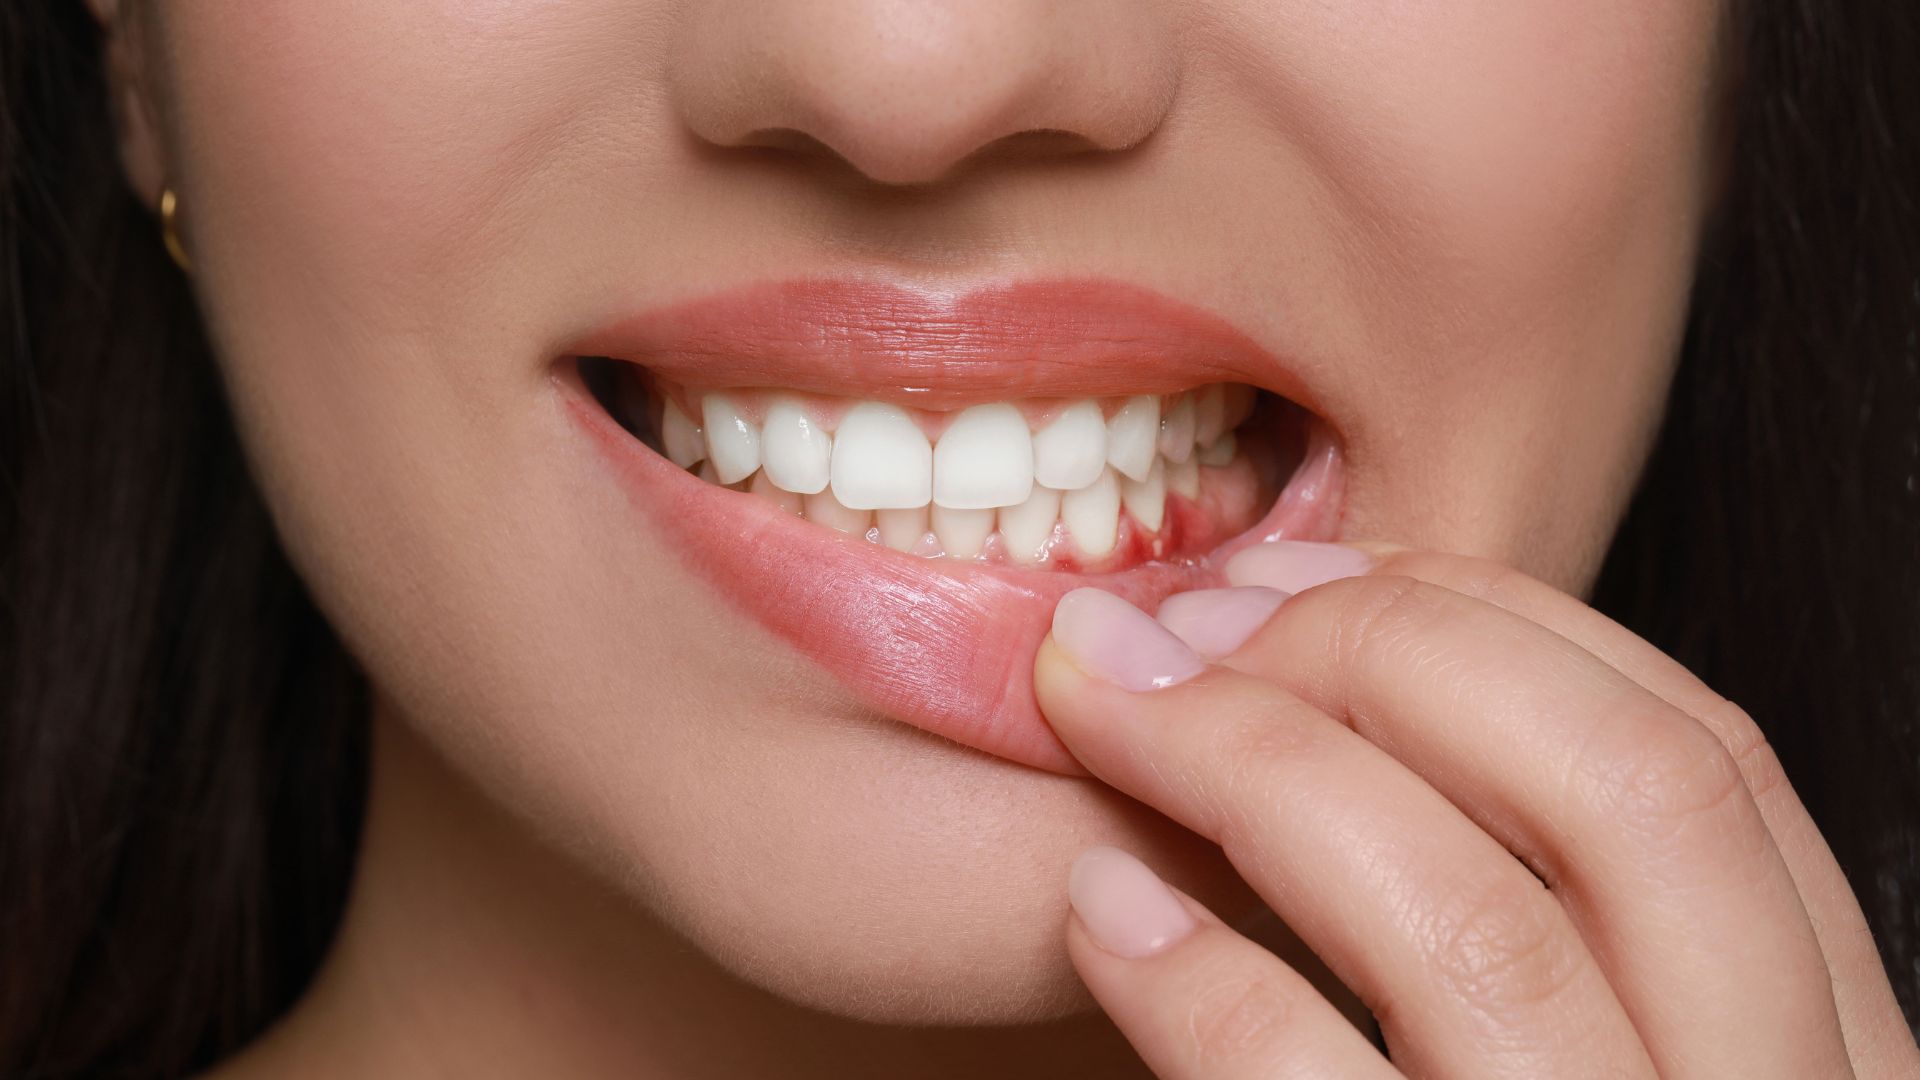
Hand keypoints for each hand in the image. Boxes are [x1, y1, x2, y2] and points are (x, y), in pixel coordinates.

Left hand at [1035, 541, 1919, 1078]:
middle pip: (1628, 791)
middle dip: (1383, 655)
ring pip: (1481, 931)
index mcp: (1826, 1054)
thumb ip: (1530, 915)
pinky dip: (1202, 985)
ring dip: (1257, 769)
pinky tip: (1102, 908)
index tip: (1308, 580)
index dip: (1490, 627)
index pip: (1699, 758)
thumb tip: (1322, 679)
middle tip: (1184, 628)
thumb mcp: (1604, 1058)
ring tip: (1103, 712)